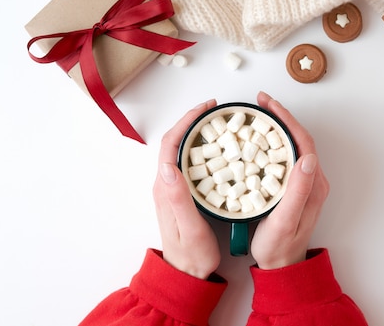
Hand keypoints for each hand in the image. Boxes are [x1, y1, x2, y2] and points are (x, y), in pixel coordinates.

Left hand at [153, 99, 220, 278]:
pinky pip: (190, 162)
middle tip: (214, 110)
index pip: (171, 144)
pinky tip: (216, 148)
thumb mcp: (189, 227)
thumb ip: (178, 198)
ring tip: (216, 123)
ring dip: (196, 132)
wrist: (186, 273)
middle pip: (175, 142)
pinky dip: (201, 147)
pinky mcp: (183, 193)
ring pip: (182, 150)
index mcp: (166, 187)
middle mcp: (167, 184)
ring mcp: (174, 188)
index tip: (205, 109)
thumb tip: (168, 166)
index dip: (186, 122)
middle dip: (192, 121)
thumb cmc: (191, 255)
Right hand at [250, 92, 329, 269]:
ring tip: (259, 114)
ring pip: (293, 145)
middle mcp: (312, 180)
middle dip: (281, 116)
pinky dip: (274, 142)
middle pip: (299, 138)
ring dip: (278, 126)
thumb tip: (308, 158)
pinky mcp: (294, 187)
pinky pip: (286, 156)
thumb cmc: (279, 247)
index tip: (268, 104)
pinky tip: (260, 139)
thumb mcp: (285, 220)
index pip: (302, 141)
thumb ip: (298, 191)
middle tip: (260, 102)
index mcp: (313, 184)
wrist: (281, 266)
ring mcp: (304, 183)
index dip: (286, 119)